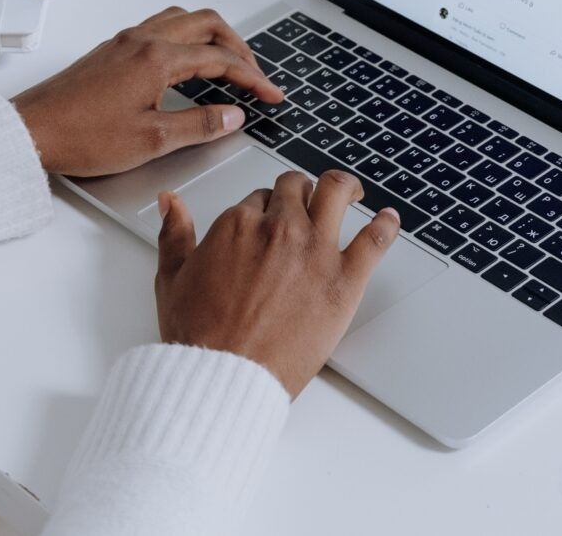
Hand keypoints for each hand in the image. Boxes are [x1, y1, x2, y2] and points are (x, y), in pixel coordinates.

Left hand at [12, 7, 282, 176]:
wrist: (32, 131)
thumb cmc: (81, 136)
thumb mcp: (152, 140)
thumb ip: (198, 125)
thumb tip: (231, 116)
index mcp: (157, 58)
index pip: (220, 58)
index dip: (252, 77)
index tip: (270, 94)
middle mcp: (141, 41)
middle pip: (206, 24)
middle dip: (237, 47)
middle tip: (253, 74)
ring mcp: (123, 43)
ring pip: (180, 20)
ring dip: (210, 36)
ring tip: (225, 63)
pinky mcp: (109, 52)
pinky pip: (158, 29)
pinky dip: (183, 38)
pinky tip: (183, 64)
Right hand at [153, 170, 400, 398]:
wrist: (225, 375)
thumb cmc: (200, 336)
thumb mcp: (172, 278)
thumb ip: (173, 233)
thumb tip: (171, 201)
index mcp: (237, 225)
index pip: (258, 198)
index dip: (264, 208)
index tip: (267, 220)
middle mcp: (278, 229)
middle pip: (295, 190)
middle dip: (298, 192)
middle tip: (305, 201)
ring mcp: (314, 251)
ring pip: (335, 194)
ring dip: (343, 187)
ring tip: (349, 190)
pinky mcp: (344, 280)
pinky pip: (375, 240)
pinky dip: (386, 225)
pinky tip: (390, 220)